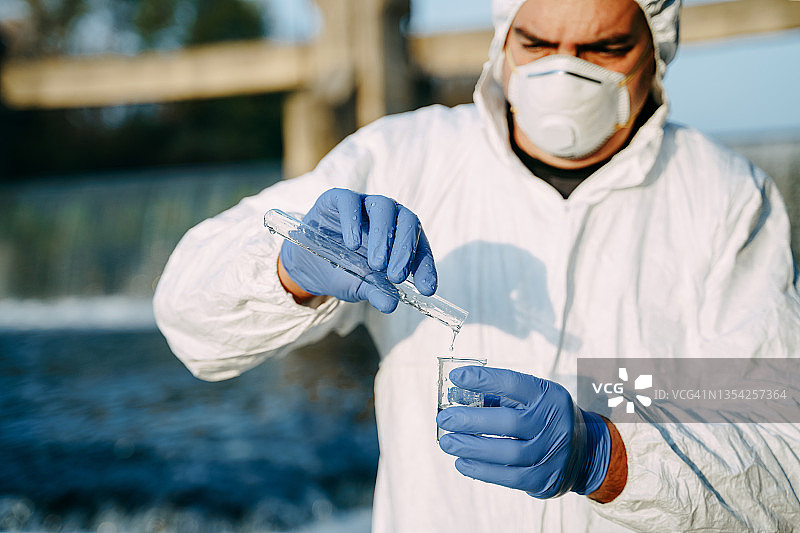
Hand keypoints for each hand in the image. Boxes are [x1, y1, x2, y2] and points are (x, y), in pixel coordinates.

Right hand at [279, 188, 436, 312]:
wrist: (307, 264)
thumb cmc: (342, 272)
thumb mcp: (360, 286)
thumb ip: (377, 292)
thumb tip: (391, 304)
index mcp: (400, 237)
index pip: (420, 247)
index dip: (425, 266)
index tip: (426, 289)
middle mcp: (387, 217)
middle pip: (407, 221)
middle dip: (405, 250)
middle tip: (396, 277)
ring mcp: (363, 205)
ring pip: (383, 207)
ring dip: (383, 236)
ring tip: (376, 264)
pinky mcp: (338, 199)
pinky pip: (349, 201)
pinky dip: (352, 221)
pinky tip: (351, 244)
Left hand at [436, 366, 610, 497]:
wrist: (583, 452)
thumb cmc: (544, 418)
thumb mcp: (531, 399)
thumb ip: (496, 396)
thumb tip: (456, 396)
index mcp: (549, 396)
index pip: (513, 384)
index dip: (482, 379)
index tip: (456, 377)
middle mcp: (554, 424)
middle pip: (508, 423)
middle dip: (470, 420)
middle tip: (444, 418)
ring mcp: (551, 454)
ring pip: (507, 453)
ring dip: (471, 447)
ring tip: (447, 442)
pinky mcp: (544, 479)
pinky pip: (508, 477)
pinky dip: (480, 470)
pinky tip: (462, 462)